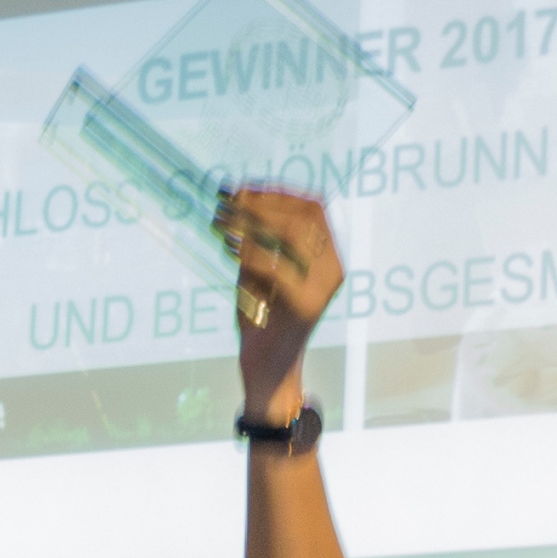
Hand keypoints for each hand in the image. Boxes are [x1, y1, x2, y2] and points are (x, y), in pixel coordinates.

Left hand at [216, 187, 342, 419]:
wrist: (267, 369)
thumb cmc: (260, 319)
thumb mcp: (257, 270)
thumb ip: (256, 238)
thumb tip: (236, 196)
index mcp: (328, 256)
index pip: (311, 207)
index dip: (276, 191)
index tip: (240, 188)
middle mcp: (333, 268)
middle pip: (304, 215)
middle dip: (260, 202)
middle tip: (225, 202)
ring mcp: (324, 288)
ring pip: (293, 234)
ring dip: (251, 222)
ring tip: (222, 221)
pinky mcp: (306, 306)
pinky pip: (278, 267)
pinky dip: (250, 253)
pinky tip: (230, 248)